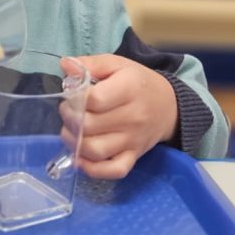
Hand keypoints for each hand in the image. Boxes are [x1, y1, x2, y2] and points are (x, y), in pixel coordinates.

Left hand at [61, 54, 178, 179]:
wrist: (168, 106)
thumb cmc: (137, 82)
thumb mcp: (117, 64)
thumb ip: (90, 64)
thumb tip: (65, 65)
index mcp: (129, 89)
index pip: (93, 99)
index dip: (74, 98)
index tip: (72, 96)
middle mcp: (133, 117)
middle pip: (90, 125)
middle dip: (70, 119)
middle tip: (68, 112)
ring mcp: (133, 140)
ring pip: (96, 150)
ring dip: (74, 142)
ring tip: (71, 131)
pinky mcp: (134, 157)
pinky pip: (113, 171)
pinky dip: (93, 169)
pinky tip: (81, 157)